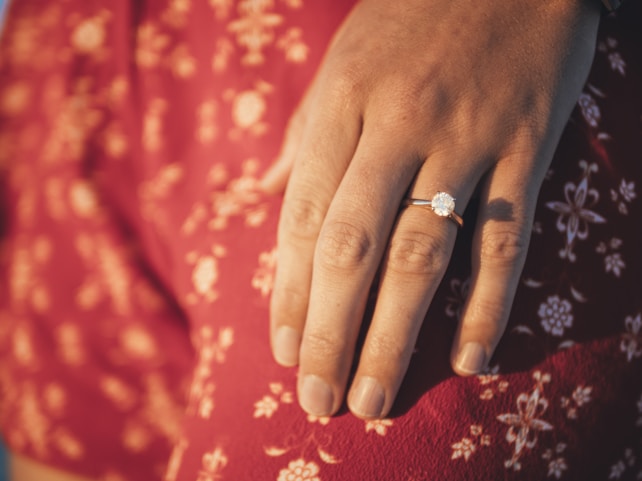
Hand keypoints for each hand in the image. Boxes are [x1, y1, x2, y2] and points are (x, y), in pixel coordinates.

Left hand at [261, 0, 600, 418]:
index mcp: (343, 105)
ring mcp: (465, 141)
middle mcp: (398, 128)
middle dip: (330, 333)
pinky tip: (467, 358)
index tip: (283, 351)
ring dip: (394, 336)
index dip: (290, 291)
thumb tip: (267, 191)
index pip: (304, 217)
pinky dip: (487, 304)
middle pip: (353, 250)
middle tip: (317, 400)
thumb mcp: (341, 63)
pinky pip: (505, 240)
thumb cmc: (412, 18)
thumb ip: (304, 133)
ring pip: (423, 255)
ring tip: (372, 397)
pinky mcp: (525, 150)